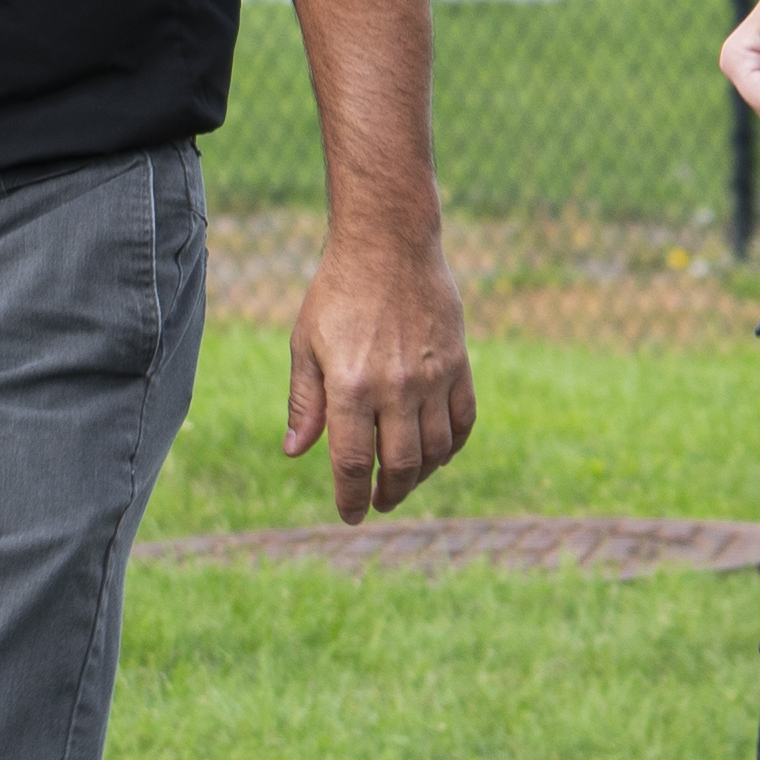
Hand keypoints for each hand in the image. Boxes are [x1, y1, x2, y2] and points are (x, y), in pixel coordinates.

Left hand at [286, 233, 474, 520]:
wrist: (389, 244)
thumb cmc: (337, 293)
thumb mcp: (305, 345)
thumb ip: (304, 402)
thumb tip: (296, 452)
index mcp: (350, 386)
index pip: (351, 462)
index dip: (350, 497)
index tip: (350, 515)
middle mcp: (394, 388)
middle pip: (398, 465)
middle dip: (387, 494)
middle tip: (379, 502)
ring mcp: (432, 377)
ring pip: (435, 451)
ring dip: (419, 476)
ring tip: (403, 482)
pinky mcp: (458, 364)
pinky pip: (464, 422)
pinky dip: (452, 447)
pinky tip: (436, 453)